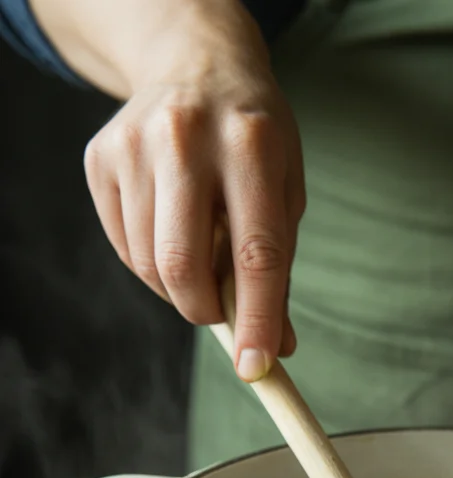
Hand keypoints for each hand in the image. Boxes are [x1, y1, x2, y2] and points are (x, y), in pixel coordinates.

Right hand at [83, 13, 303, 380]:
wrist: (197, 67)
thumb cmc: (254, 142)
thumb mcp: (285, 192)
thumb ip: (278, 269)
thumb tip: (276, 347)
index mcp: (251, 145)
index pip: (256, 253)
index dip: (256, 319)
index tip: (256, 367)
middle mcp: (187, 138)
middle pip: (184, 265)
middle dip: (204, 310)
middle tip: (221, 311)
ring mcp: (135, 144)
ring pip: (149, 265)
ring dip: (178, 287)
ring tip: (201, 251)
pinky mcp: (100, 158)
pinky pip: (123, 248)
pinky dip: (151, 263)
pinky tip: (171, 229)